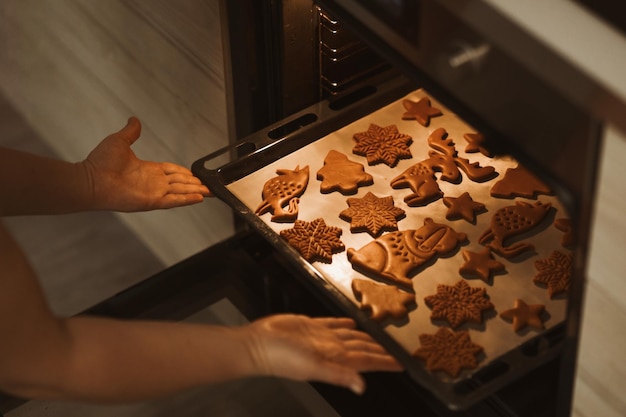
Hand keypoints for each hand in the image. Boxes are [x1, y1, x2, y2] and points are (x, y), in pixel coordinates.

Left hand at [82, 117, 210, 211]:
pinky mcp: (152, 201)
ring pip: (181, 191)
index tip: (196, 174)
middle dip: (195, 184)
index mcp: (147, 169)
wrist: (91, 179)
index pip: (172, 171)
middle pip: (180, 182)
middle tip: (210, 185)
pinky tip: (199, 198)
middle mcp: (153, 182)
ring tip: (211, 192)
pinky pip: (174, 200)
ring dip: (195, 191)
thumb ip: (131, 132)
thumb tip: (134, 119)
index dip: (185, 173)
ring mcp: (153, 192)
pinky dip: (187, 200)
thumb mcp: (119, 141)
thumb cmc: (100, 162)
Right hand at [246, 314, 401, 393]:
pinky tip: (352, 324)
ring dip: (366, 338)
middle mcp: (332, 349)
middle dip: (380, 351)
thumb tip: (361, 387)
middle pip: (363, 349)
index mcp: (336, 358)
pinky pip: (333, 324)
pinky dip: (344, 325)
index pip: (367, 360)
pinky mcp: (310, 326)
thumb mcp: (312, 367)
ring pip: (351, 337)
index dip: (385, 362)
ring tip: (378, 338)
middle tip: (395, 351)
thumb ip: (338, 375)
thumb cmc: (282, 358)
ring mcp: (321, 338)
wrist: (258, 345)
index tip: (401, 365)